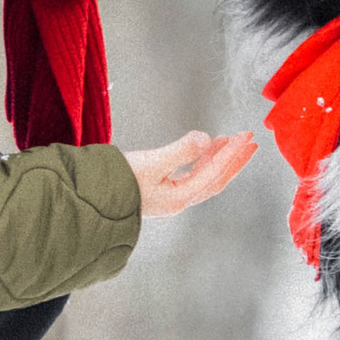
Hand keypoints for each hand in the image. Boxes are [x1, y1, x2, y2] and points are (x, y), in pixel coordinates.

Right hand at [125, 130, 257, 218]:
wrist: (89, 203)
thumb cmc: (116, 184)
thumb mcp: (150, 163)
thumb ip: (180, 150)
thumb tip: (205, 138)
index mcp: (180, 198)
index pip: (214, 173)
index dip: (232, 154)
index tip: (245, 136)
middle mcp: (178, 201)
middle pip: (215, 180)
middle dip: (234, 160)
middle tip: (250, 142)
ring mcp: (168, 199)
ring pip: (203, 179)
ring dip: (218, 160)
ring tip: (228, 141)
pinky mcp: (158, 193)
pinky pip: (190, 177)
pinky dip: (200, 162)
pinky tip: (202, 151)